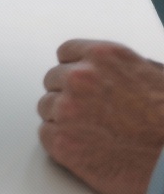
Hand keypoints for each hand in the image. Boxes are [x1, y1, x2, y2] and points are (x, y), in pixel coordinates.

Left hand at [37, 39, 163, 193]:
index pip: (66, 53)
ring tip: (94, 132)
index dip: (74, 69)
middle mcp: (80, 78)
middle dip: (68, 94)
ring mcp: (66, 109)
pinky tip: (85, 146)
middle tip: (91, 112)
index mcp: (103, 57)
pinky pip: (45, 134)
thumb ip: (121, 68)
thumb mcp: (154, 76)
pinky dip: (61, 142)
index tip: (79, 81)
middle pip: (53, 80)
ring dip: (63, 118)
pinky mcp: (60, 141)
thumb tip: (107, 70)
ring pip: (46, 107)